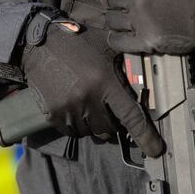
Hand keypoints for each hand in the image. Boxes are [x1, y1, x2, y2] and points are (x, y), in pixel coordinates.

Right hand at [19, 17, 163, 157]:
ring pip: (90, 131)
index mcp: (104, 82)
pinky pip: (72, 131)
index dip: (145, 135)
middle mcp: (87, 98)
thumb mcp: (107, 46)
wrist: (39, 45)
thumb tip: (149, 71)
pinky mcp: (54, 114)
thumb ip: (126, 62)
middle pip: (109, 129)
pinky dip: (77, 124)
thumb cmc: (78, 42)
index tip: (155, 150)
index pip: (130, 115)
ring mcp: (69, 108)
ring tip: (89, 103)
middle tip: (107, 107)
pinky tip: (75, 106)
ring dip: (93, 123)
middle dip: (112, 122)